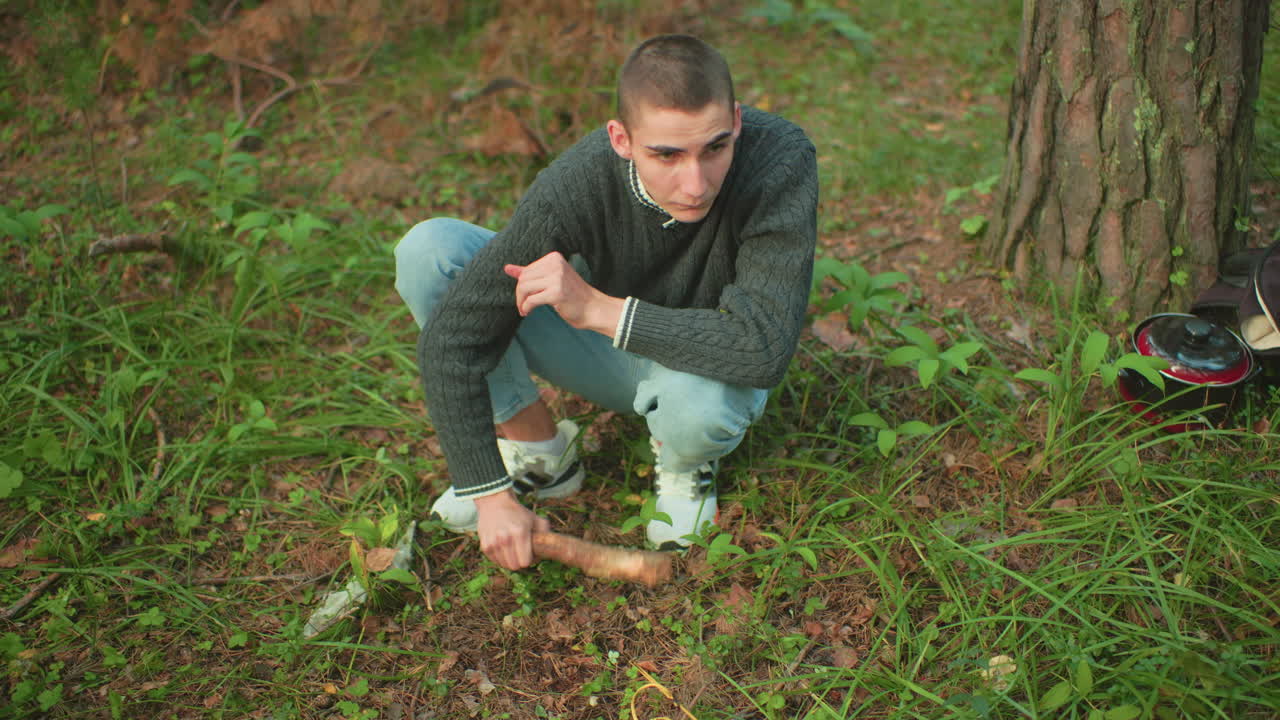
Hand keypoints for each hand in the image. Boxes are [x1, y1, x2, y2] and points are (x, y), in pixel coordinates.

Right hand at [474, 490, 549, 569]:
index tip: (531, 553)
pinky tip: (504, 548)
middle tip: (522, 552)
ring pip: (505, 565)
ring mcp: (493, 543)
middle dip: (520, 561)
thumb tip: (552, 548)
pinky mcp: (484, 545)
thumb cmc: (518, 513)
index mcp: (520, 532)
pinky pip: (495, 561)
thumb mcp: (535, 519)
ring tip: (512, 549)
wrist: (495, 503)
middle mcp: (505, 539)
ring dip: (510, 560)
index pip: (526, 562)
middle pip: (515, 566)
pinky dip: (500, 558)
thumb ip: (546, 533)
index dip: (531, 560)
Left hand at [504, 252, 623, 335]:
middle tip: (523, 306)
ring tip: (524, 310)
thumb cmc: (572, 295)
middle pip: (523, 278)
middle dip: (519, 294)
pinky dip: (526, 308)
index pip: (526, 270)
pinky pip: (531, 300)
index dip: (522, 285)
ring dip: (521, 302)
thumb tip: (507, 268)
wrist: (593, 308)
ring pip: (524, 288)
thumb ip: (530, 273)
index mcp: (554, 258)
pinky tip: (527, 312)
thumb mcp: (551, 280)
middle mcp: (555, 264)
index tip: (525, 297)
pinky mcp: (557, 293)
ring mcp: (557, 278)